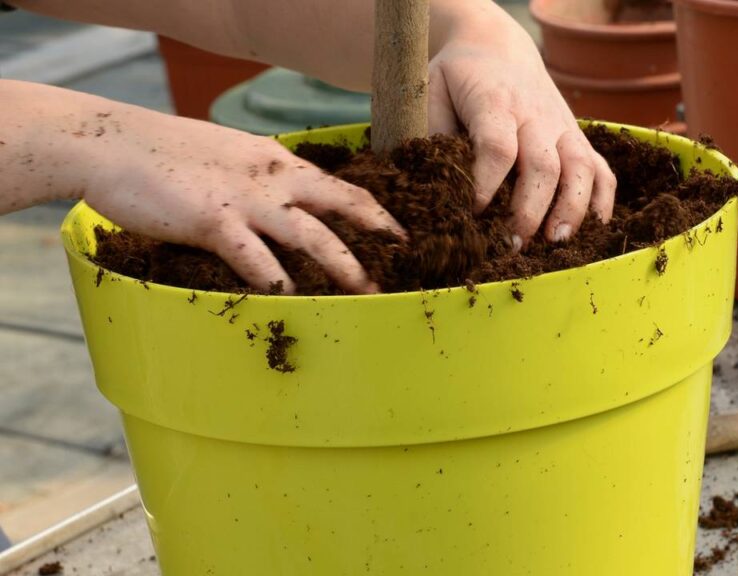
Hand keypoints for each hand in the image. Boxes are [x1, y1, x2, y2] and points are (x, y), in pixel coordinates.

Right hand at [78, 110, 404, 293]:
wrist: (109, 142)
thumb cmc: (165, 153)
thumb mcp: (227, 155)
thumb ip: (259, 178)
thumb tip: (281, 205)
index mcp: (276, 161)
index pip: (339, 186)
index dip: (374, 211)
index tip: (400, 232)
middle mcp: (272, 177)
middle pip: (340, 207)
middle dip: (377, 237)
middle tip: (405, 263)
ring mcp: (245, 199)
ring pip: (310, 235)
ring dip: (344, 266)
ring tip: (368, 292)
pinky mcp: (213, 220)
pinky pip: (255, 258)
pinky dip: (277, 282)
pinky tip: (294, 304)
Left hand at [426, 6, 616, 248]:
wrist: (497, 47)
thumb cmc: (459, 78)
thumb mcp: (431, 91)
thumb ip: (432, 133)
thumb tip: (435, 186)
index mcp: (496, 103)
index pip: (498, 148)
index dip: (488, 185)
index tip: (473, 215)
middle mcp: (535, 115)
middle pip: (542, 165)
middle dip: (529, 209)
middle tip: (513, 244)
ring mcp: (563, 127)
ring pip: (580, 169)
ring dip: (572, 209)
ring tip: (556, 242)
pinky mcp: (578, 138)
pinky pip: (602, 170)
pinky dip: (602, 202)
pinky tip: (590, 232)